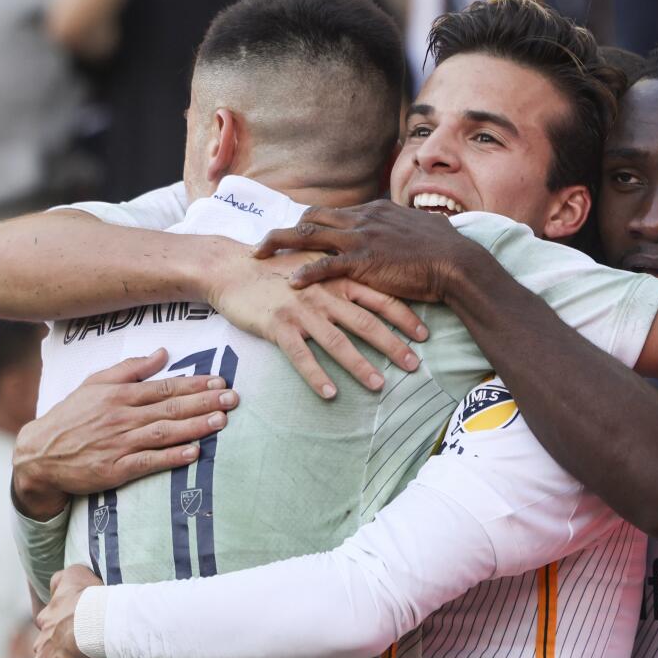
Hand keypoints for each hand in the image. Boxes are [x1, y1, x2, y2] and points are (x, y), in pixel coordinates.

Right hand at [12, 349, 239, 519]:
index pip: (165, 387)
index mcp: (119, 395)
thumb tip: (162, 353)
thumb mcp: (95, 383)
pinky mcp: (115, 469)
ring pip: (164, 432)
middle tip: (232, 398)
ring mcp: (119, 444)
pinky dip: (172, 457)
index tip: (220, 381)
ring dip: (195, 427)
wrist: (38, 455)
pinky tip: (194, 453)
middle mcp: (122, 417)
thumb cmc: (71, 416)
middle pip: (170, 408)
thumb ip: (130, 368)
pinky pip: (148, 462)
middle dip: (204, 402)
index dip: (194, 384)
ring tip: (221, 421)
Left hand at [35, 566, 106, 657]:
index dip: (63, 629)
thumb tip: (54, 582)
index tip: (76, 632)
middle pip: (47, 650)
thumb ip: (61, 579)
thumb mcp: (75, 576)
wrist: (95, 624)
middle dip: (60, 653)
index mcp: (47, 617)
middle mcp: (41, 640)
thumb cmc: (90, 600)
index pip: (48, 624)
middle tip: (82, 653)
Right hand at [208, 248, 428, 398]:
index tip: (426, 336)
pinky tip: (330, 394)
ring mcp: (301, 311)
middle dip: (393, 345)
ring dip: (359, 364)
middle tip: (414, 366)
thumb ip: (344, 274)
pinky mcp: (277, 326)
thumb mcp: (316, 263)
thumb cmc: (277, 268)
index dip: (405, 317)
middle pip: (365, 322)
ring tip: (379, 385)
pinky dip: (316, 375)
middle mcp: (324, 294)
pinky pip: (300, 355)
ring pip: (336, 341)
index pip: (380, 298)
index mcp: (337, 279)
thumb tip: (374, 290)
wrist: (232, 267)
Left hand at [254, 201, 489, 302]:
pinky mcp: (363, 261)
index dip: (311, 223)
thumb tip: (415, 225)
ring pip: (308, 235)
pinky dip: (305, 273)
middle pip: (312, 217)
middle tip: (264, 242)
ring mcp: (361, 238)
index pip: (333, 212)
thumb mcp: (423, 227)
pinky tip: (289, 283)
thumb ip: (408, 225)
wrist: (457, 262)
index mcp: (375, 210)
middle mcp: (363, 218)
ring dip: (279, 243)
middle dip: (285, 229)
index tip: (295, 232)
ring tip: (257, 254)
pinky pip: (325, 266)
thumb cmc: (446, 249)